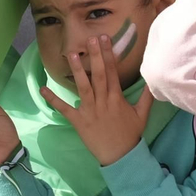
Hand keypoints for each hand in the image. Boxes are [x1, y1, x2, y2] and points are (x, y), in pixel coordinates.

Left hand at [41, 36, 151, 165]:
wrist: (119, 156)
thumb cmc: (130, 134)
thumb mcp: (142, 114)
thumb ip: (146, 96)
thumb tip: (153, 79)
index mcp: (117, 98)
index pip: (113, 72)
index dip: (109, 55)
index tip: (105, 39)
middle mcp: (103, 102)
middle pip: (99, 75)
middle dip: (95, 56)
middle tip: (90, 39)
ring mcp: (89, 111)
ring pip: (83, 87)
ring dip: (77, 71)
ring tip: (71, 54)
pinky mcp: (78, 121)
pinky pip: (64, 109)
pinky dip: (53, 100)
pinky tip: (43, 89)